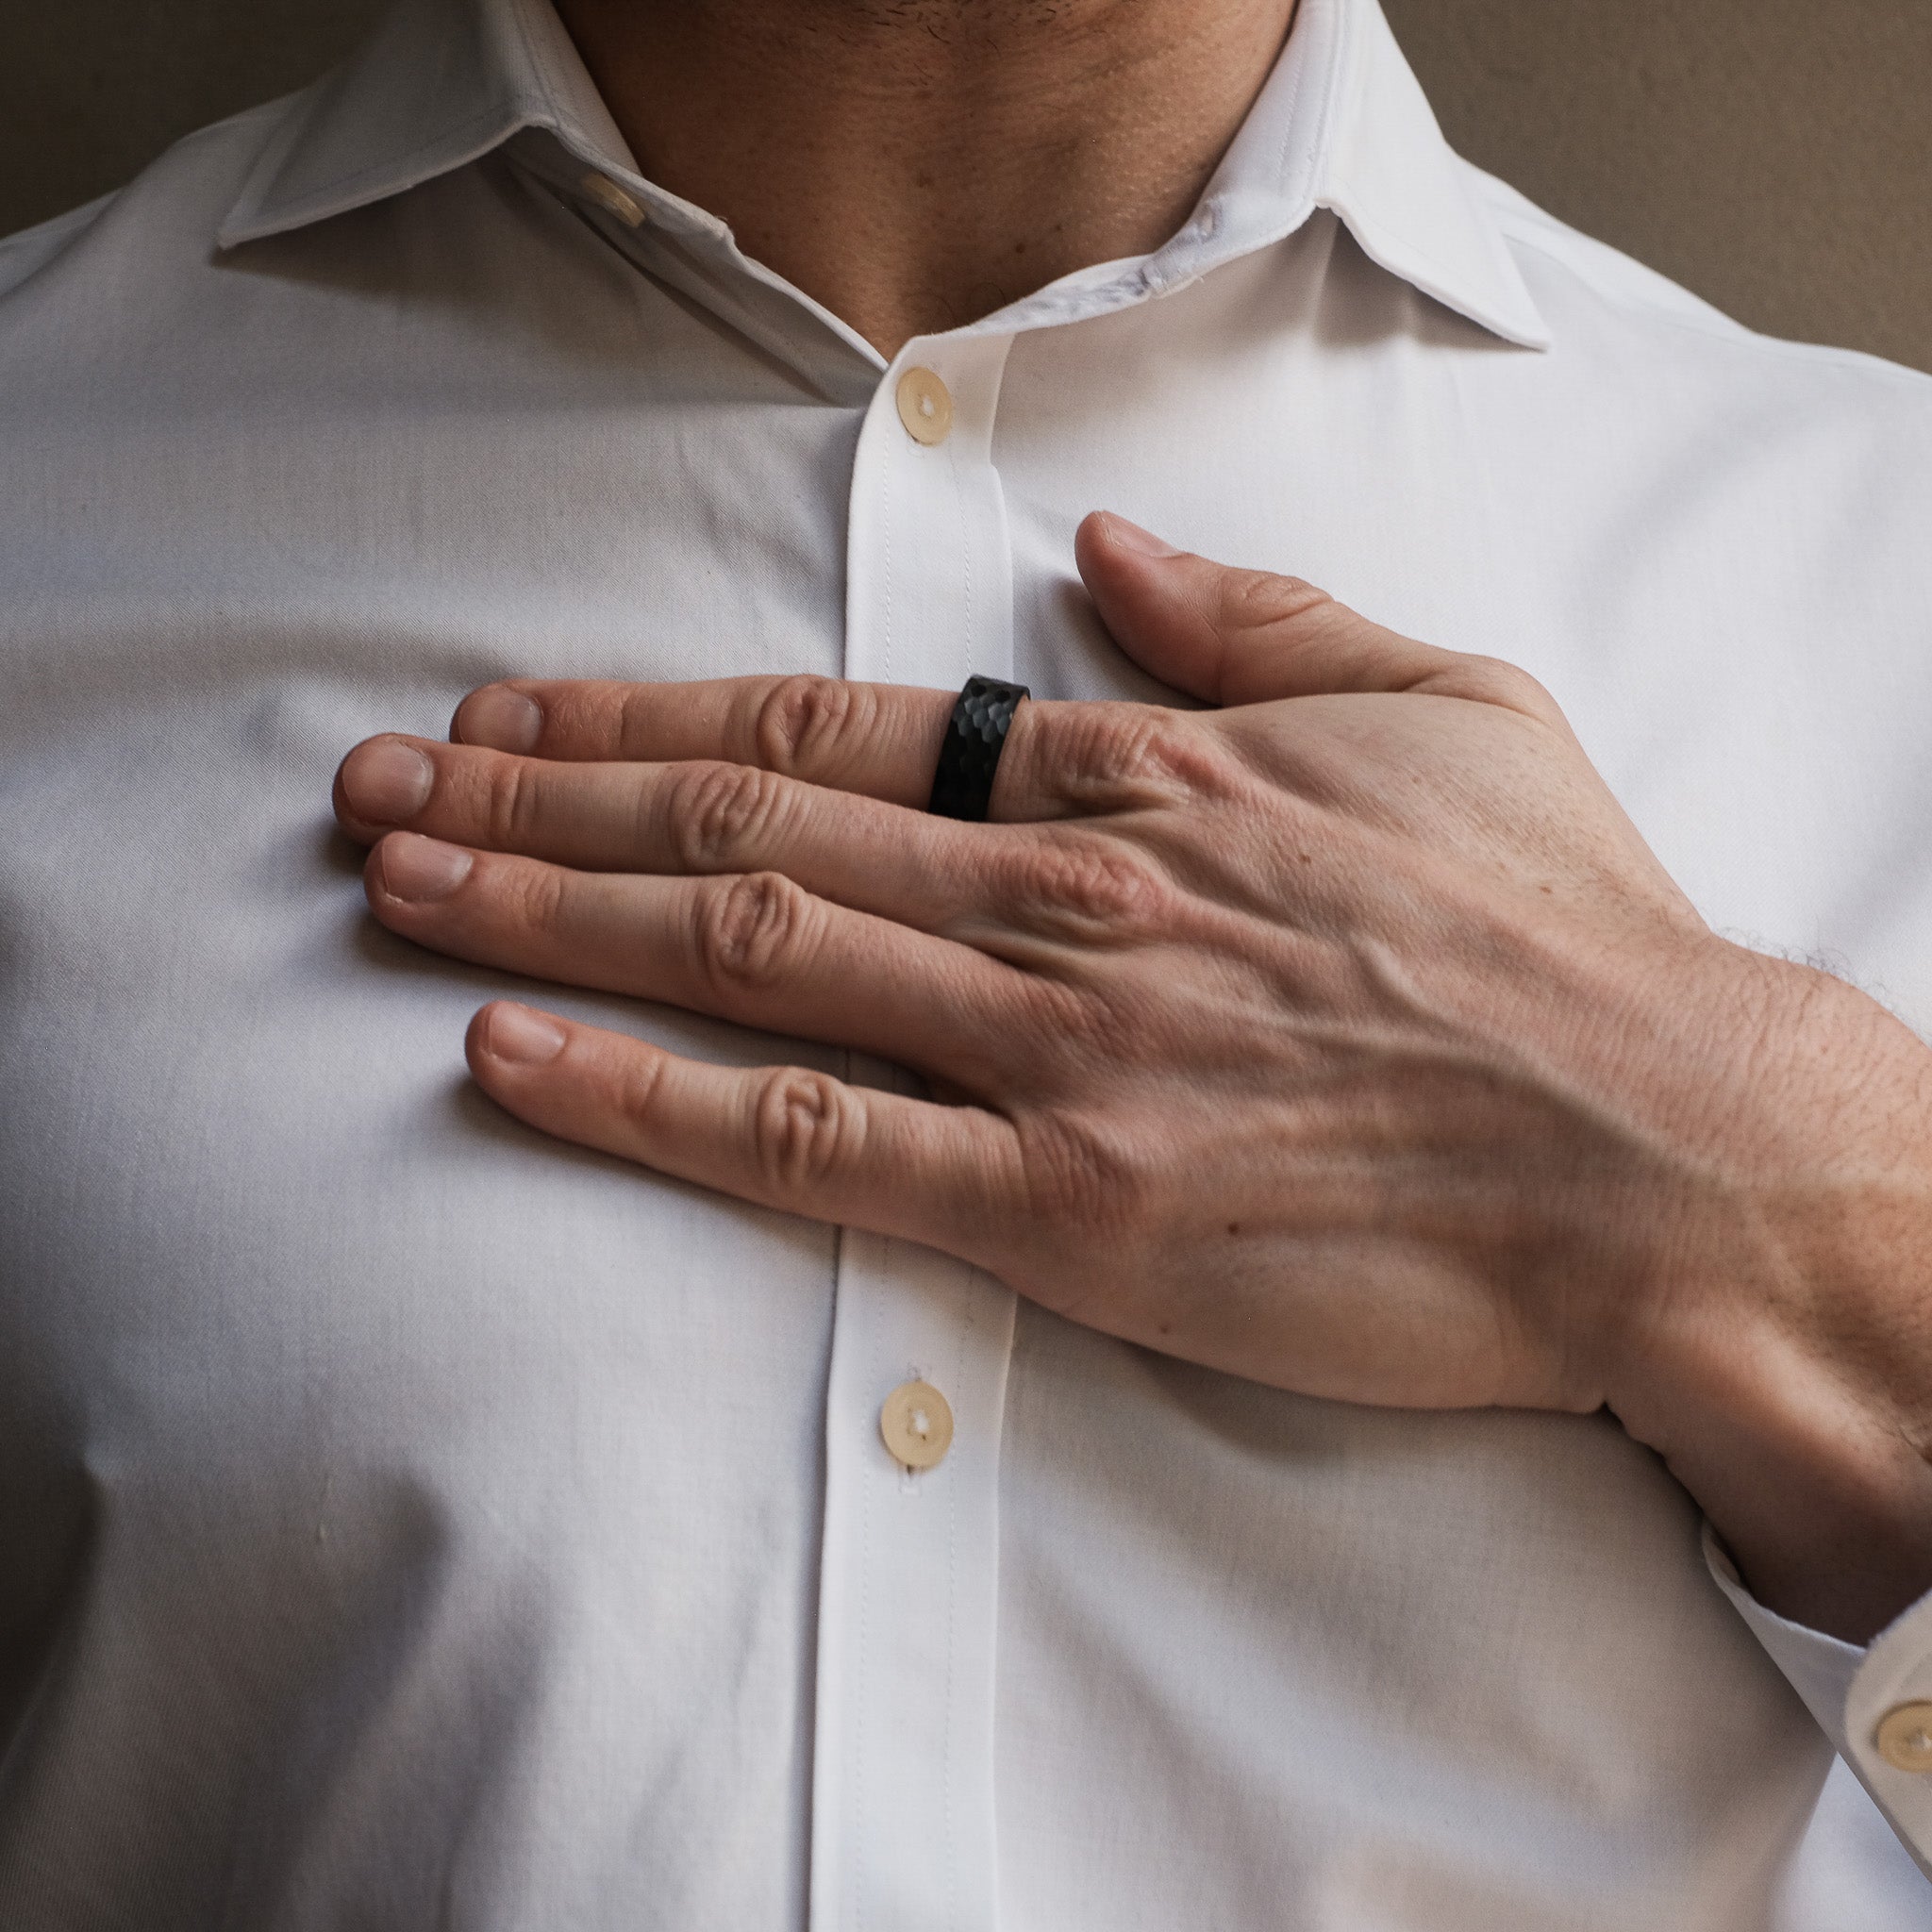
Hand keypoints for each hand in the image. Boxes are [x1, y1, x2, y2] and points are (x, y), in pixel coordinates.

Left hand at [333, 512, 1931, 1639]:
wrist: (1666, 1153)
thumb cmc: (1564, 940)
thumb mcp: (1440, 711)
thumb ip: (1254, 623)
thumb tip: (1108, 561)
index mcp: (1136, 781)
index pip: (830, 727)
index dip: (649, 718)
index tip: (519, 714)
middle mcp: (1059, 896)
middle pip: (738, 827)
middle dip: (537, 800)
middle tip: (380, 790)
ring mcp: (1054, 1051)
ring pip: (738, 957)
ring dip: (542, 914)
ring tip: (397, 889)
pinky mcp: (1071, 1210)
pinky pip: (813, 1147)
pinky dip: (647, 1101)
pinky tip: (514, 1062)